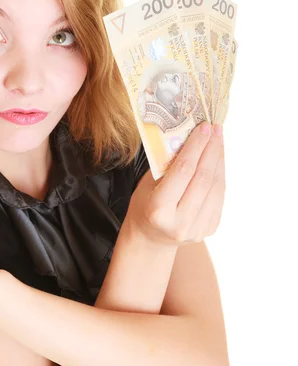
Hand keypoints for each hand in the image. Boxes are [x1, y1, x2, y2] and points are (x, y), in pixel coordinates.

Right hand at [126, 123, 224, 246]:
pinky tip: (217, 159)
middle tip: (215, 128)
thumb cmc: (145, 205)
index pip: (183, 172)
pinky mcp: (210, 228)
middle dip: (211, 149)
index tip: (204, 127)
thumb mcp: (147, 184)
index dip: (196, 147)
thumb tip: (189, 136)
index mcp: (159, 209)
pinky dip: (220, 174)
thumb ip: (167, 164)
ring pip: (216, 186)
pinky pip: (219, 195)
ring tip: (218, 140)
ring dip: (219, 160)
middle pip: (203, 178)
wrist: (151, 238)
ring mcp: (197, 228)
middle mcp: (180, 222)